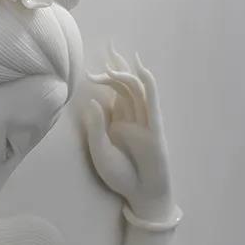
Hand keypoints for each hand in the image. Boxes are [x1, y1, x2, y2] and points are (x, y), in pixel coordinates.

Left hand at [84, 44, 176, 223]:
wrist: (139, 194)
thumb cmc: (120, 175)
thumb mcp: (100, 151)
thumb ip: (97, 127)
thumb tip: (92, 100)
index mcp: (116, 121)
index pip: (111, 91)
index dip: (104, 76)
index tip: (90, 67)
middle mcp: (131, 117)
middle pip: (124, 85)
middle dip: (116, 67)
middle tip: (107, 49)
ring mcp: (144, 122)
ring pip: (137, 91)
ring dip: (127, 74)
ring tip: (115, 61)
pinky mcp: (155, 130)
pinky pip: (153, 104)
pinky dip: (149, 87)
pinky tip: (144, 72)